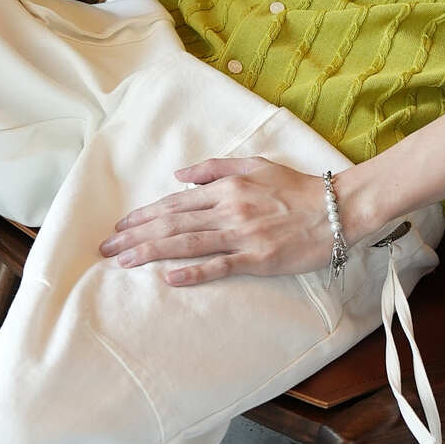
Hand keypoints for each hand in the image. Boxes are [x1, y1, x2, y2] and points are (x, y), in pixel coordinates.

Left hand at [98, 156, 332, 286]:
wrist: (337, 209)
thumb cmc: (297, 188)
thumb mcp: (255, 165)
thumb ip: (216, 169)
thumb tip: (179, 176)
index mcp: (227, 188)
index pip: (175, 203)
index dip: (144, 215)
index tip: (120, 228)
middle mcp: (229, 209)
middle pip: (172, 223)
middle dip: (135, 236)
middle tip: (106, 249)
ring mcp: (242, 235)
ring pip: (187, 243)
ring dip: (152, 252)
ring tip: (124, 261)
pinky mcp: (258, 259)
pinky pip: (220, 266)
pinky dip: (193, 272)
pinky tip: (169, 278)